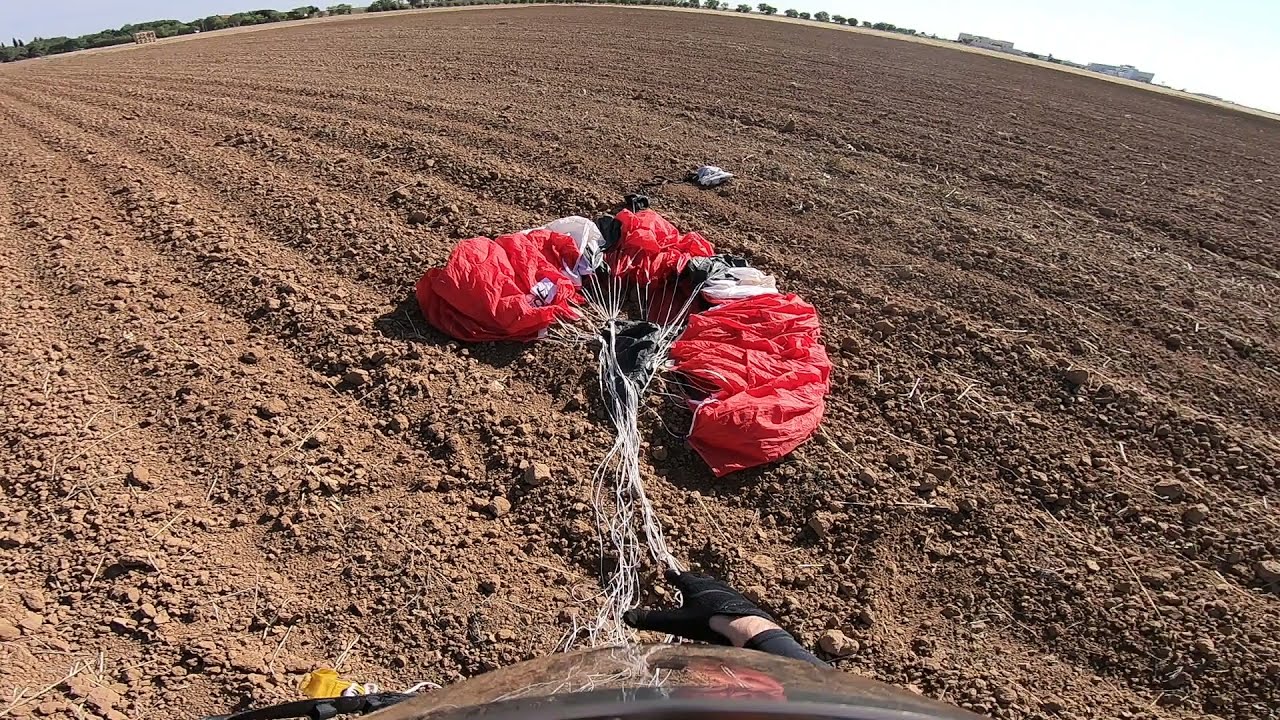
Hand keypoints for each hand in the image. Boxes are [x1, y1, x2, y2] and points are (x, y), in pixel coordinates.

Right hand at [624, 570, 777, 645]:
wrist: (743, 625)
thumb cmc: (708, 622)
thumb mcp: (676, 622)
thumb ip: (652, 620)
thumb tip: (626, 616)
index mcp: (694, 585)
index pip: (679, 577)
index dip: (672, 575)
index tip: (667, 572)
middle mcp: (711, 584)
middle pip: (698, 579)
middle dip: (690, 579)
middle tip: (685, 578)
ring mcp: (727, 592)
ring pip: (713, 587)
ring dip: (706, 588)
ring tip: (702, 591)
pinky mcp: (740, 602)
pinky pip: (726, 597)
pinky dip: (719, 599)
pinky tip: (721, 606)